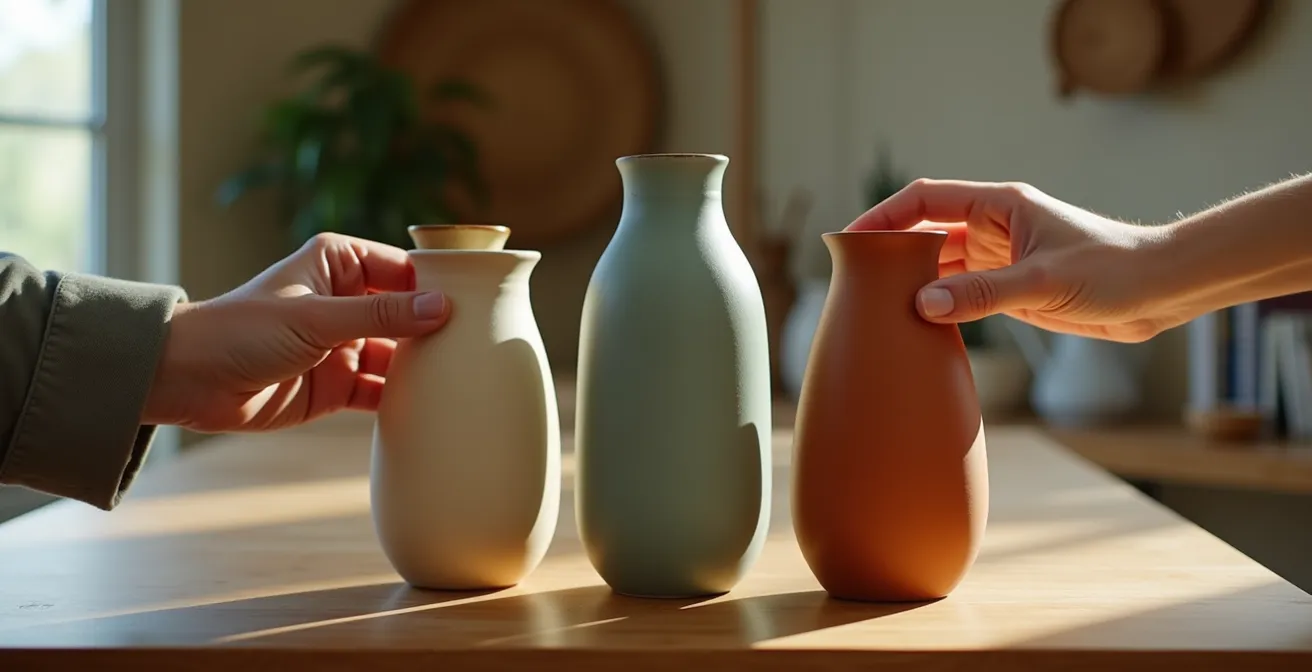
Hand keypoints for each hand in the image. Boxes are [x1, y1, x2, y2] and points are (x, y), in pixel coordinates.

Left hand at [143, 233, 450, 431]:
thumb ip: (380, 316)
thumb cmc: (242, 331)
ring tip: (462, 379)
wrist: (188, 381)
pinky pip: (381, 390)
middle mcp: (345, 300)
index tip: (477, 304)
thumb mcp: (316, 319)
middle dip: (436, 329)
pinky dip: (401, 398)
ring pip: (398, 354)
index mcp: (339, 263)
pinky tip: (429, 406)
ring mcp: (343, 345)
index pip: (403, 268)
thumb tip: (441, 307)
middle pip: (407, 314)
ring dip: (422, 368)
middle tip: (480, 345)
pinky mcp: (337, 385)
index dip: (438, 285)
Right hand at [846, 178, 1175, 341]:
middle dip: (890, 253)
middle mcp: (993, 228)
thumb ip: (981, 295)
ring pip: (939, 267)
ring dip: (912, 284)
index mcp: (999, 206)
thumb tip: (921, 305)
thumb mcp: (1043, 283)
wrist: (1160, 292)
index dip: (884, 215)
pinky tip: (916, 326)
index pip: (926, 199)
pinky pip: (959, 294)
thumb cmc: (1114, 270)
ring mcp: (999, 259)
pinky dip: (936, 307)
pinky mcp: (1010, 289)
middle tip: (854, 280)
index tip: (852, 238)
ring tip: (876, 307)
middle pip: (924, 233)